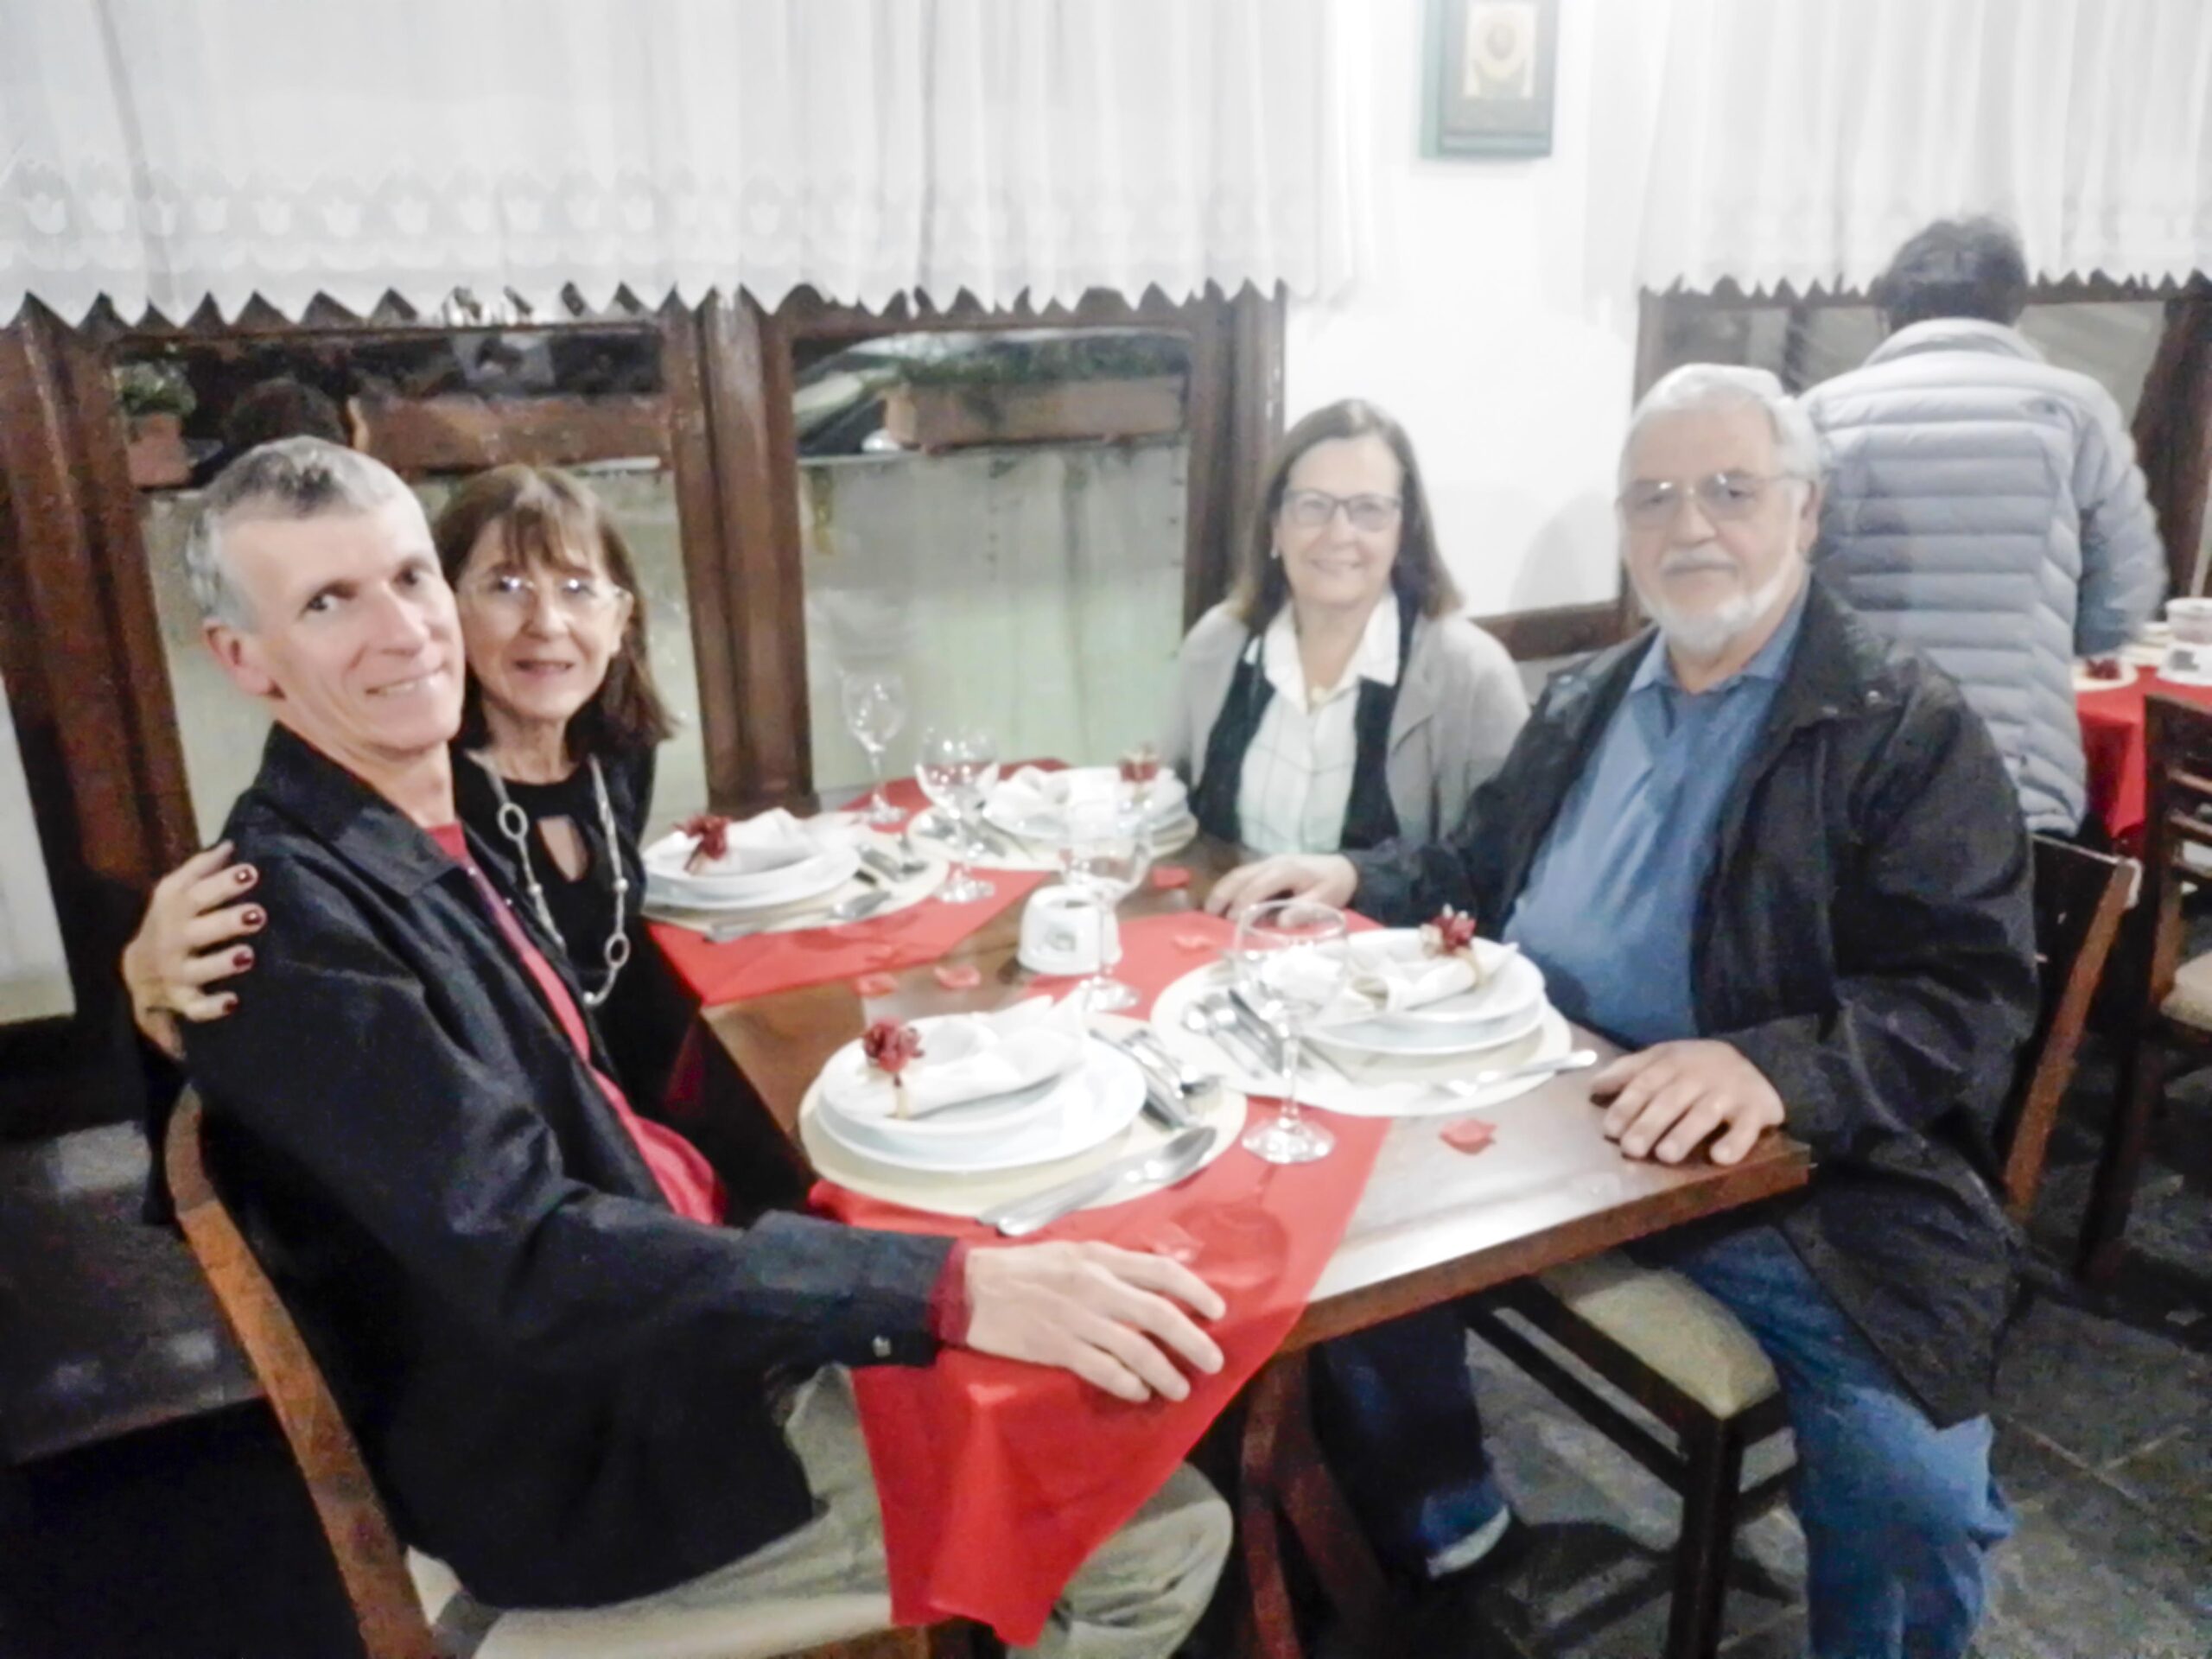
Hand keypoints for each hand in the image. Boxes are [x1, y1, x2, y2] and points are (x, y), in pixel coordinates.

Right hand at [120, 843, 262, 1057]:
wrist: (135, 971)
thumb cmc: (169, 924)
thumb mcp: (174, 894)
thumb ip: (200, 869)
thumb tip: (229, 844)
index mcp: (172, 910)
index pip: (194, 893)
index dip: (221, 883)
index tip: (251, 873)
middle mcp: (171, 941)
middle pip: (196, 931)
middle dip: (226, 922)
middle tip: (258, 914)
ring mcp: (174, 972)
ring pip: (195, 970)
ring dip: (221, 963)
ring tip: (247, 955)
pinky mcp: (180, 1000)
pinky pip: (194, 1007)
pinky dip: (211, 1008)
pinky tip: (233, 1002)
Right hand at [962, 1241, 1227, 1403]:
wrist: (967, 1287)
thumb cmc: (1020, 1268)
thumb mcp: (1069, 1251)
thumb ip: (1109, 1266)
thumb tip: (1152, 1281)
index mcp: (1098, 1257)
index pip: (1161, 1270)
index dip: (1195, 1291)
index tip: (1218, 1310)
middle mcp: (1094, 1285)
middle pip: (1158, 1314)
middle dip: (1192, 1340)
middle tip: (1213, 1361)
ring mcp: (1076, 1319)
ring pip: (1135, 1348)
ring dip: (1164, 1372)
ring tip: (1180, 1389)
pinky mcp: (1055, 1348)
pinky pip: (1102, 1370)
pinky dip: (1127, 1383)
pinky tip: (1140, 1393)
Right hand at [1203, 854, 1356, 917]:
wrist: (1345, 868)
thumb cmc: (1334, 886)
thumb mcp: (1325, 901)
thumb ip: (1302, 911)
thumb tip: (1279, 923)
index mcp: (1288, 870)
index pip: (1258, 885)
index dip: (1243, 904)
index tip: (1232, 922)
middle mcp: (1273, 862)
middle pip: (1240, 875)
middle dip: (1222, 894)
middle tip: (1208, 916)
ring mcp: (1268, 862)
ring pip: (1238, 873)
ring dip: (1221, 891)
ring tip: (1209, 912)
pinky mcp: (1266, 866)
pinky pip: (1243, 875)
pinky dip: (1229, 888)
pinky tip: (1222, 903)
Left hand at [1589, 1040, 1783, 1166]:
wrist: (1759, 1055)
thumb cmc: (1697, 1066)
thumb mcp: (1663, 1058)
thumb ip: (1628, 1071)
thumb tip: (1593, 1087)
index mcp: (1673, 1063)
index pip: (1645, 1084)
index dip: (1627, 1106)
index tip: (1610, 1130)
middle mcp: (1700, 1076)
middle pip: (1671, 1101)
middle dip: (1649, 1124)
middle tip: (1631, 1149)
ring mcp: (1729, 1092)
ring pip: (1705, 1114)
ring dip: (1684, 1134)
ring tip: (1665, 1155)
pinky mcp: (1757, 1110)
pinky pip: (1747, 1128)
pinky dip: (1736, 1142)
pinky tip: (1720, 1158)